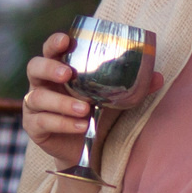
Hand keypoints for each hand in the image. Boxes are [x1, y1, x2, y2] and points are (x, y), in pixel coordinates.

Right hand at [24, 33, 163, 170]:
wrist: (87, 151)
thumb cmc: (97, 116)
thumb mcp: (115, 100)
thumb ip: (133, 88)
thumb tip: (158, 77)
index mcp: (59, 71)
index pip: (51, 50)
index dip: (55, 43)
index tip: (66, 40)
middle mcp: (42, 84)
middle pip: (34, 67)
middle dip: (49, 68)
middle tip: (68, 74)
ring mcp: (34, 106)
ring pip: (38, 98)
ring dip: (62, 103)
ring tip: (85, 109)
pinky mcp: (33, 127)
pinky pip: (42, 121)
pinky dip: (62, 123)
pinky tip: (81, 126)